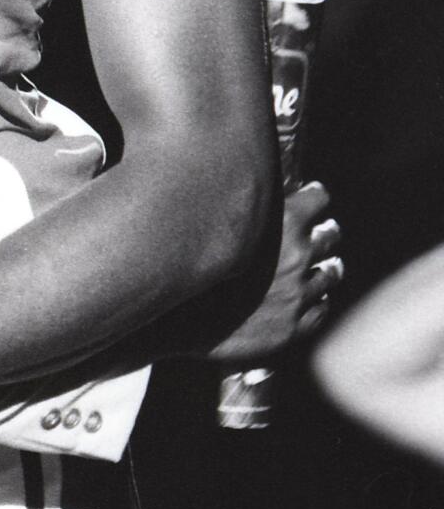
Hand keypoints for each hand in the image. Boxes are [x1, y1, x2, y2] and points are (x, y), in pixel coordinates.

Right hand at [207, 181, 342, 363]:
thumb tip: (252, 183)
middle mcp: (297, 255)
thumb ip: (244, 202)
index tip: (308, 199)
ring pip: (331, 272)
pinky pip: (321, 308)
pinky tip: (303, 296)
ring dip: (324, 266)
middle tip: (316, 232)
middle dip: (323, 231)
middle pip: (331, 234)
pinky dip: (316, 299)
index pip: (320, 198)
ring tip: (317, 266)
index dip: (312, 198)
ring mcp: (298, 293)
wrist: (177, 320)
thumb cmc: (189, 262)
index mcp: (283, 223)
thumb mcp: (219, 220)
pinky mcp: (294, 325)